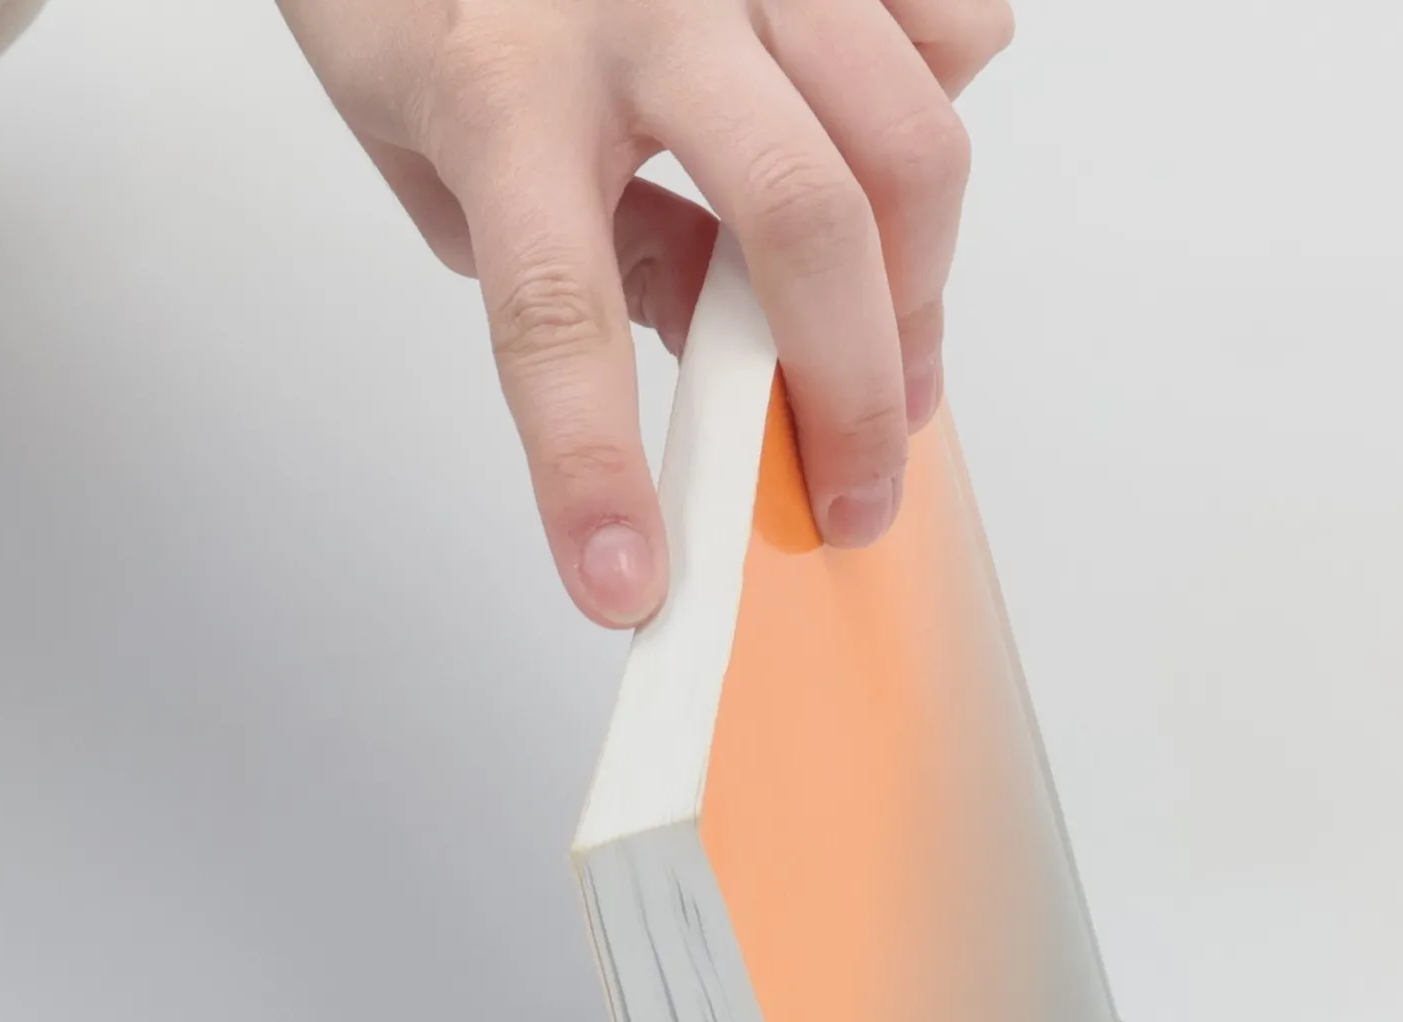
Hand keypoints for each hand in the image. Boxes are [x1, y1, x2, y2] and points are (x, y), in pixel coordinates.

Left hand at [278, 0, 1014, 628]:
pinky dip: (946, 112)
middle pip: (805, 224)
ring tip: (895, 359)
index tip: (627, 582)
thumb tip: (722, 355)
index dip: (596, 468)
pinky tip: (889, 173)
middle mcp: (637, 3)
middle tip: (856, 494)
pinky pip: (954, 23)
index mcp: (501, 89)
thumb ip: (581, 262)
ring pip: (908, 135)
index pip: (556, 314)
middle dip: (854, 395)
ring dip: (922, 285)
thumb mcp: (447, 159)